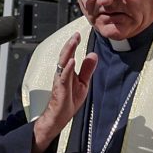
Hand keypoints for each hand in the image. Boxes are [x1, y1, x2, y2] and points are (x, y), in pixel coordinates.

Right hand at [31, 38, 97, 152]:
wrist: (59, 117)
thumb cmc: (68, 101)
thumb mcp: (83, 83)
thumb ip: (87, 69)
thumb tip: (93, 56)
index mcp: (68, 72)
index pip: (70, 54)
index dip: (74, 44)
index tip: (78, 35)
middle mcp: (62, 74)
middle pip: (65, 55)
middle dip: (70, 44)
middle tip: (75, 35)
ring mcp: (60, 81)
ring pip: (62, 63)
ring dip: (68, 52)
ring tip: (73, 42)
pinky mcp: (60, 89)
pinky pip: (63, 77)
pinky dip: (67, 68)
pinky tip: (71, 62)